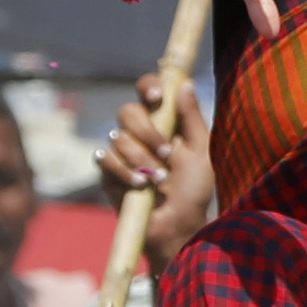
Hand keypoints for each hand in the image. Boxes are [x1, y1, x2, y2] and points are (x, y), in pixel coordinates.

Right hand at [96, 73, 214, 274]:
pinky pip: (106, 158)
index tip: (157, 98)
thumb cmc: (194, 189)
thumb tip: (185, 83)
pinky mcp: (107, 172)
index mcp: (165, 123)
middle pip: (128, 112)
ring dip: (142, 159)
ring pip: (119, 137)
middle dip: (148, 132)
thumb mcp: (201, 152)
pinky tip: (141, 186)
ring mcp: (121, 151)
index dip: (149, 87)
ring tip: (160, 179)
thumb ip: (192, 118)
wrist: (178, 223)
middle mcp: (140, 133)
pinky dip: (125, 171)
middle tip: (166, 153)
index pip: (149, 91)